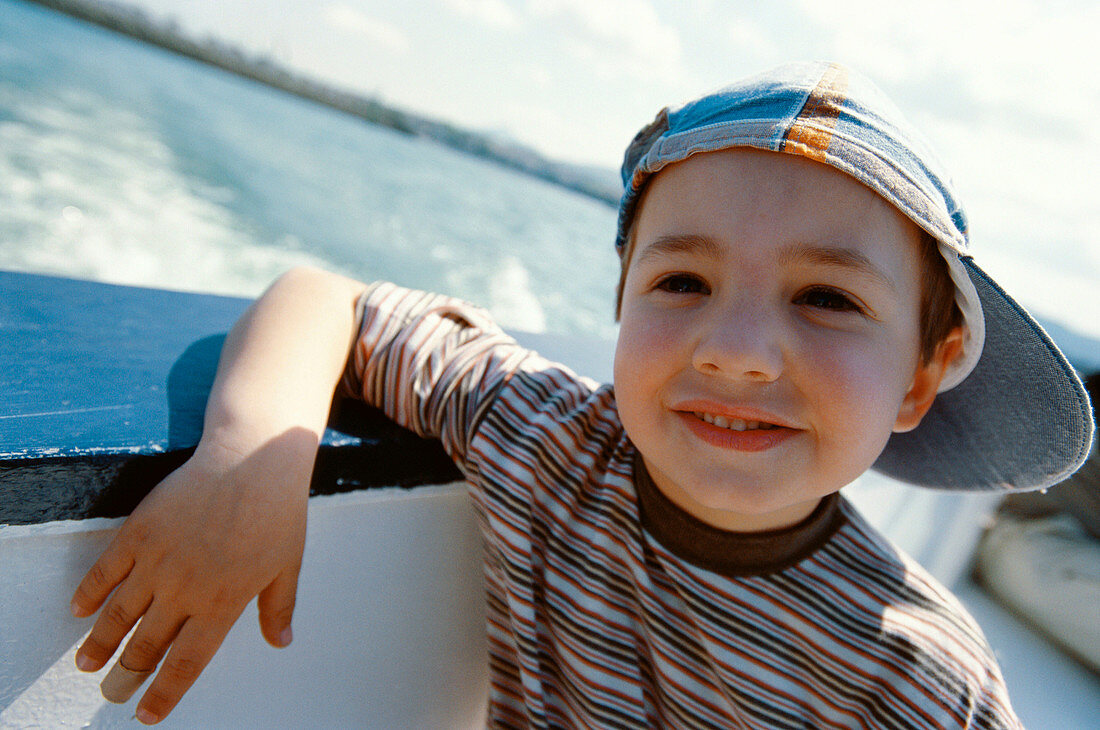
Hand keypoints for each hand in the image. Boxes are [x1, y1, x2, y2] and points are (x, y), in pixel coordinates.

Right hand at [70, 430, 314, 723]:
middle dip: (126, 675)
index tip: (146, 714)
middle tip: (112, 691)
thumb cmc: (278, 512)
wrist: (252, 458)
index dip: (164, 694)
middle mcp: (184, 590)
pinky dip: (90, 594)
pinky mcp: (139, 531)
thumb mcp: (287, 564)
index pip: (185, 665)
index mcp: (221, 605)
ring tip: (87, 663)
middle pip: (145, 646)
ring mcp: (157, 561)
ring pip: (119, 615)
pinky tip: (79, 610)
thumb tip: (281, 642)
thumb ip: (278, 608)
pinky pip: (105, 571)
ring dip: (100, 643)